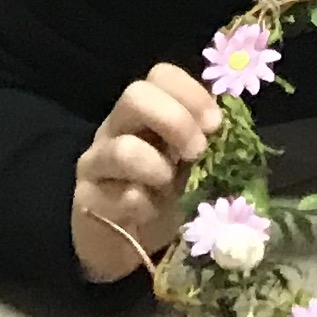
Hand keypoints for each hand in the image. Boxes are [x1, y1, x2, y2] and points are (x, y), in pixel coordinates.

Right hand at [70, 62, 222, 282]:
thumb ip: (204, 138)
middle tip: (197, 151)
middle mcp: (115, 127)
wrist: (129, 241)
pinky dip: (144, 206)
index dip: (191, 93)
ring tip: (169, 185)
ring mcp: (96, 162)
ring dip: (157, 167)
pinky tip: (150, 212)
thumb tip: (228, 125)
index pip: (161, 75)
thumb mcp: (190, 160)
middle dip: (175, 120)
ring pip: (121, 148)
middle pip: (135, 95)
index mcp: (145, 110)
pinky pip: (119, 196)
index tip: (215, 124)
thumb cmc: (165, 192)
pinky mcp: (88, 199)